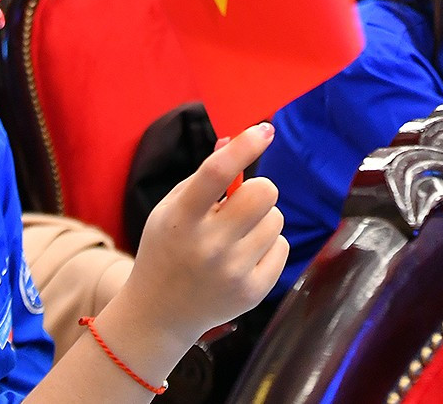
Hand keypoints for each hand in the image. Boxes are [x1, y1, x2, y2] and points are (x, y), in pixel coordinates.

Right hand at [119, 123, 286, 343]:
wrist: (160, 313)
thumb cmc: (167, 250)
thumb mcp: (171, 209)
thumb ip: (204, 176)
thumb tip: (234, 140)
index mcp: (181, 219)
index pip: (216, 173)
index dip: (244, 147)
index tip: (265, 129)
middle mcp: (208, 246)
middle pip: (263, 193)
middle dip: (258, 189)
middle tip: (242, 201)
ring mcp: (232, 272)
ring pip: (276, 219)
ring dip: (261, 220)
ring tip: (237, 236)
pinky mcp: (252, 291)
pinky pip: (282, 246)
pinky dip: (267, 246)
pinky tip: (244, 257)